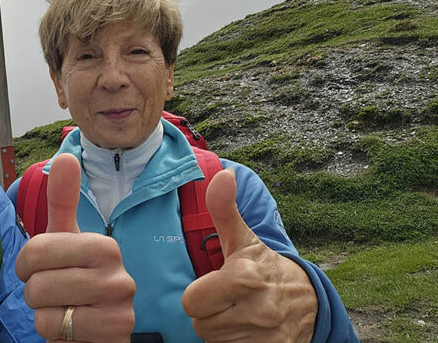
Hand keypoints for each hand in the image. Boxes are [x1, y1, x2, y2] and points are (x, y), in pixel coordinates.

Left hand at [15, 153, 135, 341]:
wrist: (97, 333)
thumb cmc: (75, 284)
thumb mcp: (66, 242)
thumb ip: (63, 201)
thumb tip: (68, 156)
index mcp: (104, 246)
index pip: (36, 251)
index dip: (25, 266)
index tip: (40, 271)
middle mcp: (119, 275)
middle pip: (37, 283)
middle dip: (34, 294)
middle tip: (54, 295)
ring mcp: (120, 309)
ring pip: (44, 311)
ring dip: (44, 316)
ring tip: (64, 310)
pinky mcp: (116, 335)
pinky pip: (56, 333)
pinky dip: (55, 335)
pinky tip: (74, 328)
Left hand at [181, 169, 317, 341]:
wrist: (311, 301)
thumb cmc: (265, 267)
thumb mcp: (244, 239)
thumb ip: (224, 209)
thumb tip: (223, 174)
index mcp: (245, 277)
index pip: (190, 301)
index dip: (199, 294)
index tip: (216, 284)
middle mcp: (258, 309)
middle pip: (201, 325)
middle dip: (209, 313)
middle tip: (226, 300)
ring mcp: (267, 336)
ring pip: (215, 341)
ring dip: (222, 329)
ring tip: (238, 313)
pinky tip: (246, 330)